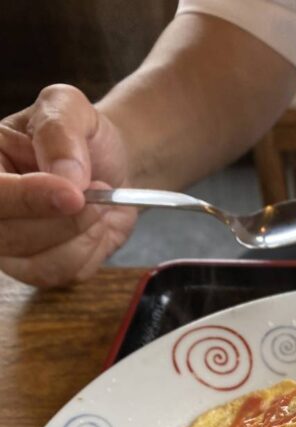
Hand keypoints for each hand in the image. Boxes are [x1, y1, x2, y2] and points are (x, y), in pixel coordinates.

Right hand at [0, 85, 137, 287]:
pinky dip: (92, 250)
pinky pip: (65, 274)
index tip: (72, 194)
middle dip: (64, 221)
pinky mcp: (38, 268)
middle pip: (10, 237)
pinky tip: (95, 225)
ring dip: (82, 236)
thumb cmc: (79, 134)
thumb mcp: (68, 107)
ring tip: (97, 204)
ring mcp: (10, 245)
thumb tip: (64, 175)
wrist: (108, 164)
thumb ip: (59, 131)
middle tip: (96, 192)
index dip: (26, 199)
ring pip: (41, 264)